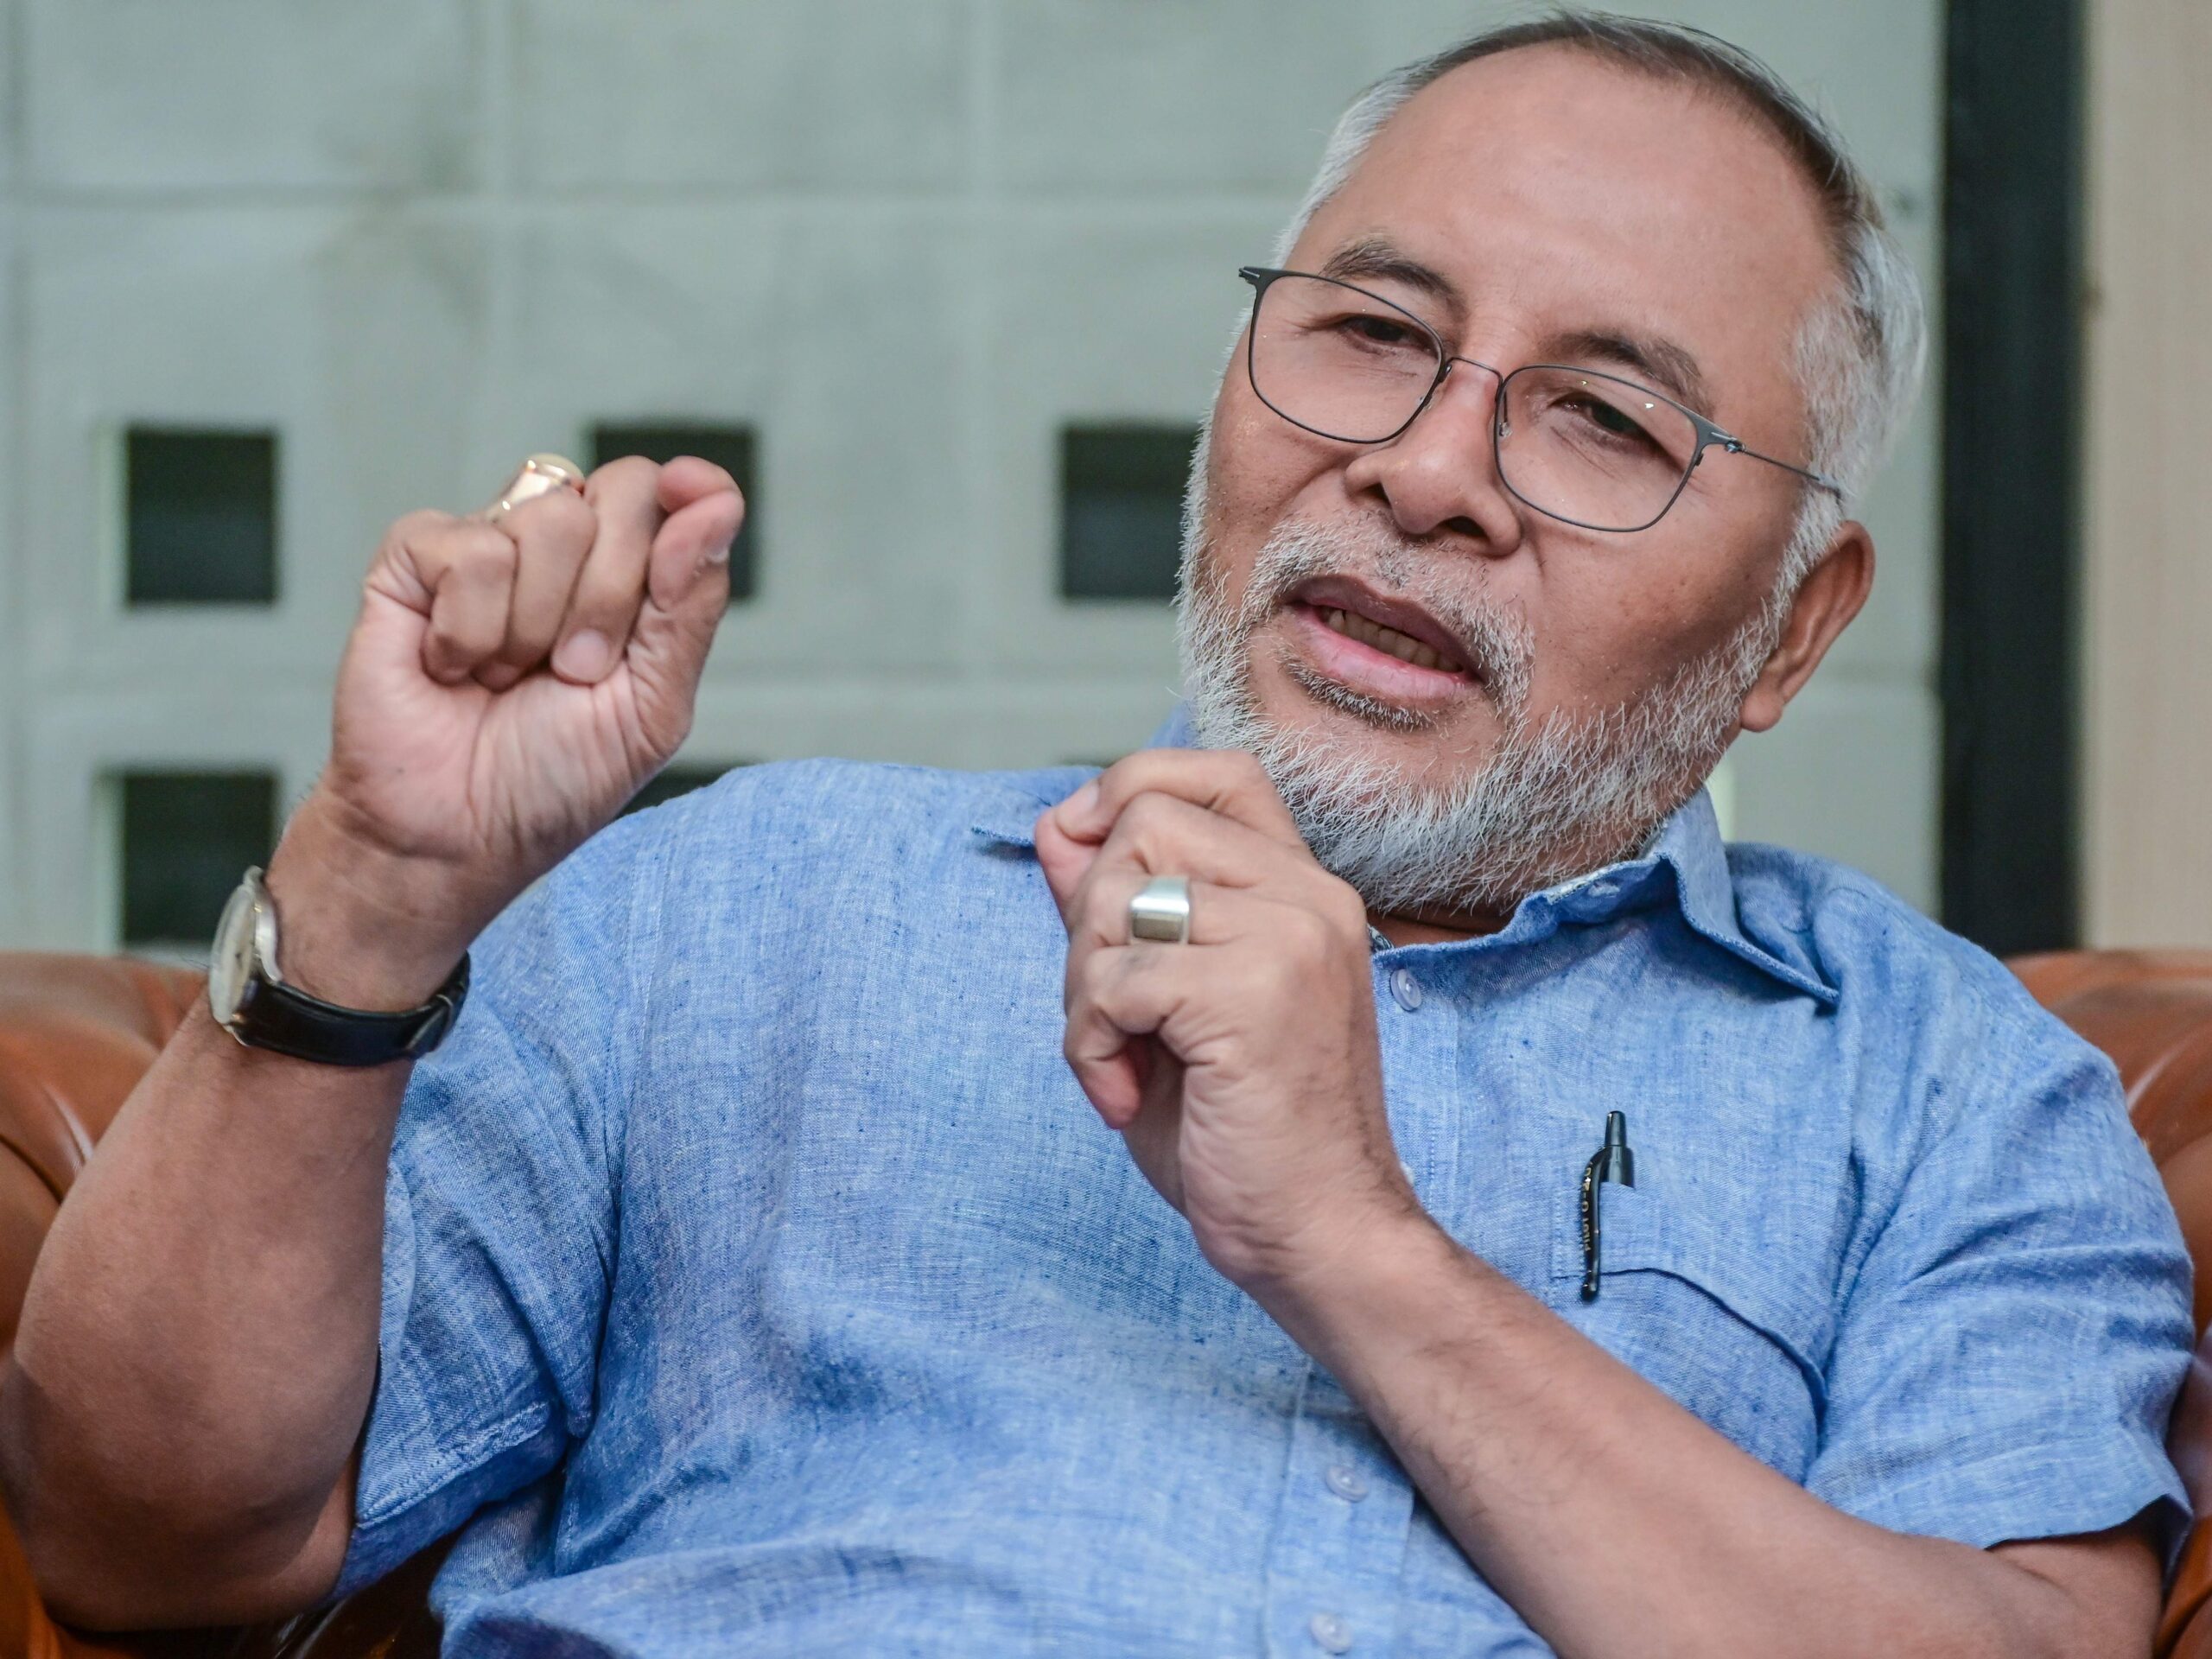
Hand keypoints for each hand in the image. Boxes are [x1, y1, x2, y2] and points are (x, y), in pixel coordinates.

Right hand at [271, 455, 741, 1000]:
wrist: (453, 836)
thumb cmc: (550, 780)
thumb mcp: (652, 707)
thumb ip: (689, 606)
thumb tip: (714, 505)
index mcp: (628, 580)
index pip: (675, 497)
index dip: (697, 489)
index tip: (692, 496)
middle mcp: (561, 549)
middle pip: (626, 492)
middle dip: (615, 596)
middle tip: (575, 670)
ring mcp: (489, 543)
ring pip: (553, 516)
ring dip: (539, 626)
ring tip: (506, 678)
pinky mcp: (415, 557)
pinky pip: (474, 549)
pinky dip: (471, 629)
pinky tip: (452, 667)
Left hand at [1034, 750, 1422, 1299]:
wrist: (1323, 1238)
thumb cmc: (1248, 1136)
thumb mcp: (1167, 1009)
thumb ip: (1121, 915)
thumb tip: (1058, 828)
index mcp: (1306, 893)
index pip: (1216, 775)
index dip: (1131, 791)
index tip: (1088, 860)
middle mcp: (1308, 897)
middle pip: (1142, 824)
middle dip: (1087, 918)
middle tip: (1110, 1015)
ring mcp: (1288, 939)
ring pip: (1117, 895)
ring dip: (1084, 987)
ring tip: (1121, 1059)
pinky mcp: (1252, 993)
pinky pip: (1113, 980)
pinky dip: (1089, 1044)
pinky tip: (1124, 1096)